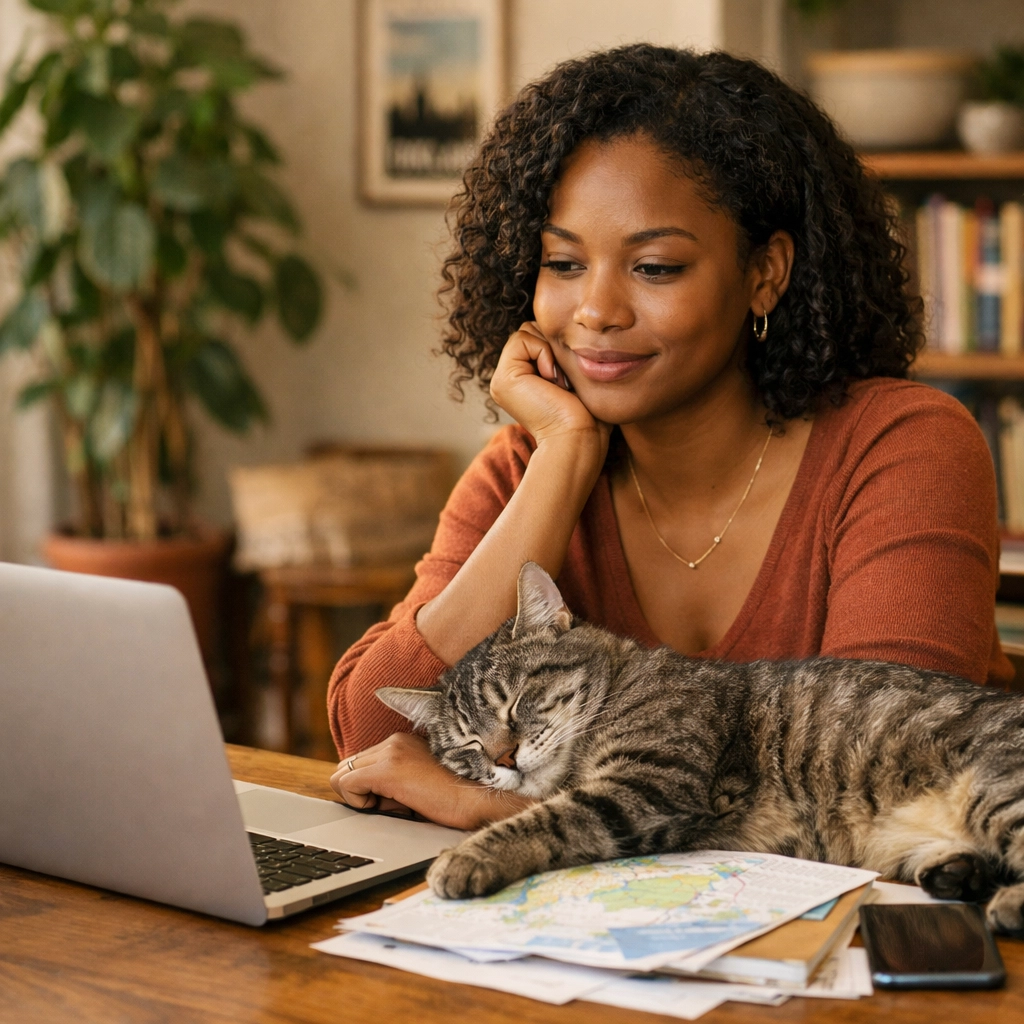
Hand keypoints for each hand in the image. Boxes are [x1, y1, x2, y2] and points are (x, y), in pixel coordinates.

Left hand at [329, 733, 532, 830]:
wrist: (479, 801)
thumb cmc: (454, 800)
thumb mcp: (419, 783)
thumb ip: (394, 781)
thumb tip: (367, 796)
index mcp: (402, 742)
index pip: (360, 763)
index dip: (369, 789)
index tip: (394, 802)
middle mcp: (394, 741)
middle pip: (347, 767)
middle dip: (363, 791)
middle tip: (395, 805)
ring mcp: (391, 752)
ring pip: (342, 775)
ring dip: (363, 797)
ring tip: (398, 804)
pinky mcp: (389, 769)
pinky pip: (346, 785)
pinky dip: (359, 802)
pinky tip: (392, 806)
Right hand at [489, 322, 610, 454]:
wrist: (578, 438)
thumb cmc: (586, 415)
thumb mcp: (572, 376)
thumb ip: (559, 353)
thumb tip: (561, 328)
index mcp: (521, 379)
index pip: (537, 336)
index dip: (558, 346)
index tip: (568, 380)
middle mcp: (508, 379)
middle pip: (530, 330)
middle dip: (553, 346)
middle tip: (563, 382)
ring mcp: (502, 379)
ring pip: (526, 331)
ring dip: (550, 351)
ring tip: (558, 383)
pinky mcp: (503, 378)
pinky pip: (522, 338)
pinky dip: (543, 353)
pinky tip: (551, 379)